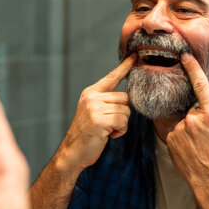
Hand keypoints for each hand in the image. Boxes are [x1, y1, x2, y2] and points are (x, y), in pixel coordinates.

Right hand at [58, 54, 136, 170]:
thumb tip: (127, 97)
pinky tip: (108, 135)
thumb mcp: (93, 112)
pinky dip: (120, 131)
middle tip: (109, 125)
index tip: (135, 56)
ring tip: (107, 130)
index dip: (124, 67)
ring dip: (121, 124)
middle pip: (125, 98)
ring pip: (126, 111)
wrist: (73, 152)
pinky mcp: (99, 120)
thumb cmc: (87, 134)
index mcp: (90, 93)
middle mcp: (91, 97)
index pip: (111, 77)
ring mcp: (94, 108)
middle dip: (122, 113)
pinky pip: (123, 121)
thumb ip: (106, 102)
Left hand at [166, 53, 208, 189]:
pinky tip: (191, 148)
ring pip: (185, 120)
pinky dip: (182, 136)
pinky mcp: (170, 138)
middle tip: (208, 136)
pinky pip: (176, 130)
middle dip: (201, 117)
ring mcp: (180, 129)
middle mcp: (193, 120)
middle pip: (194, 109)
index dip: (192, 68)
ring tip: (200, 145)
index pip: (200, 85)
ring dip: (191, 128)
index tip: (185, 56)